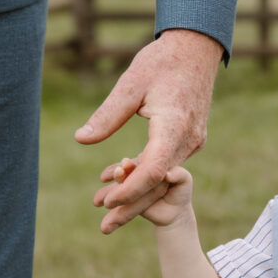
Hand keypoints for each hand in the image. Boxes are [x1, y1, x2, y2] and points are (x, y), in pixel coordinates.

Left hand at [75, 29, 221, 233]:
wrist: (196, 50)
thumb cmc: (161, 61)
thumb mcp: (130, 84)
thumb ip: (108, 115)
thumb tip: (81, 140)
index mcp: (175, 125)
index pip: (154, 169)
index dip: (131, 189)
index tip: (108, 202)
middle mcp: (189, 139)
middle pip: (159, 182)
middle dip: (131, 205)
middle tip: (104, 227)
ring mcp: (192, 141)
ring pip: (163, 177)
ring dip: (137, 194)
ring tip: (106, 211)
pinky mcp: (190, 139)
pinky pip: (167, 165)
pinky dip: (145, 176)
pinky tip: (121, 181)